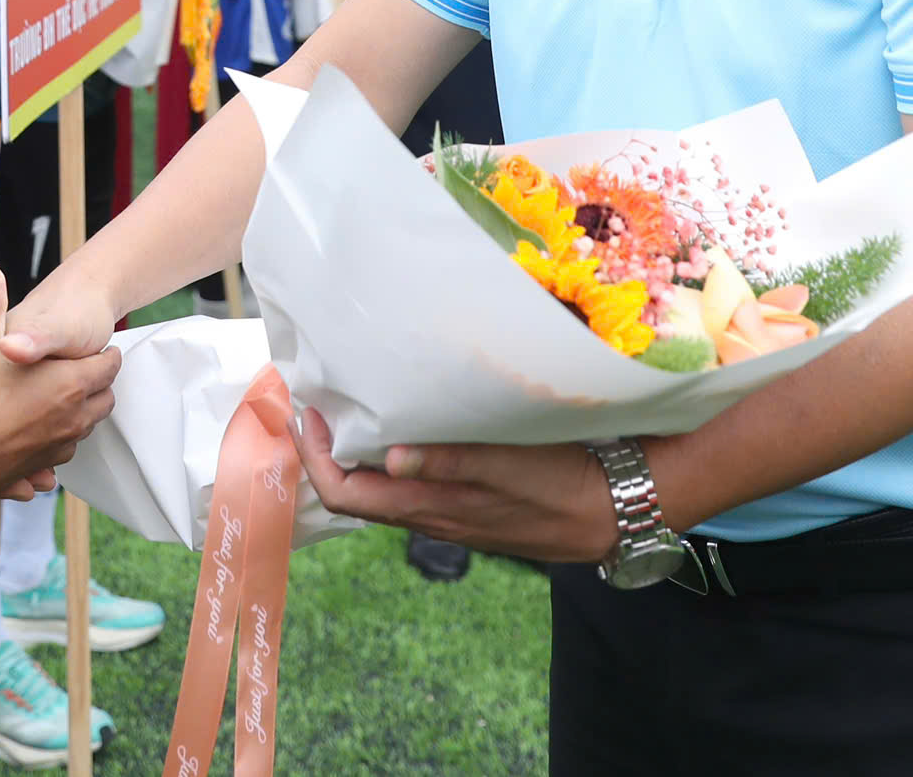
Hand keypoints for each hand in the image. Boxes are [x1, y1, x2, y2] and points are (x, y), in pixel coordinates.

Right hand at [0, 268, 120, 496]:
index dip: (106, 356)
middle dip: (98, 388)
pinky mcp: (33, 472)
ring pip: (81, 434)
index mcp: (68, 385)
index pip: (108, 367)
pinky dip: (52, 451)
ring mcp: (53, 451)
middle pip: (103, 403)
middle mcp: (69, 421)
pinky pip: (55, 463)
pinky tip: (38, 443)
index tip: (102, 350)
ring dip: (77, 420)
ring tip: (62, 406)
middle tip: (86, 376)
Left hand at [292, 413, 617, 562]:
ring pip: (380, 487)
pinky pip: (407, 484)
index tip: (304, 411)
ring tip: (350, 402)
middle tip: (317, 397)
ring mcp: (443, 513)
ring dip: (356, 450)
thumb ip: (451, 463)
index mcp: (428, 507)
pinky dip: (388, 455)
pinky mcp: (462, 504)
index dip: (314, 457)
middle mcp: (426, 515)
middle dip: (326, 447)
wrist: (607, 513)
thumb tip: (392, 456)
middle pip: (353, 490)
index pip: (344, 494)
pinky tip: (400, 424)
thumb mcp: (508, 467)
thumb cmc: (559, 485)